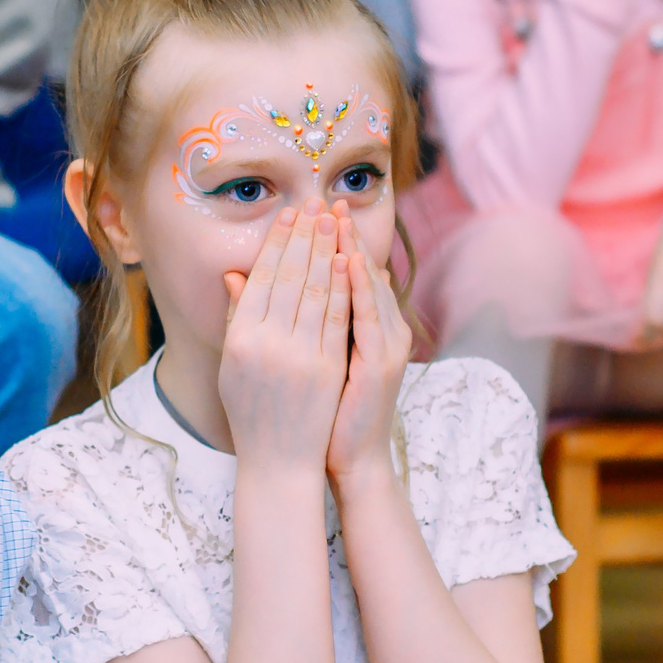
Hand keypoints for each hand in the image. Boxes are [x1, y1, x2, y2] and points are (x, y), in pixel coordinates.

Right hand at [218, 206, 351, 474]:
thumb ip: (238, 317)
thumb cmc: (253, 410)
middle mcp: (263, 343)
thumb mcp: (235, 364)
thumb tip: (235, 274)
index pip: (261, 278)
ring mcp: (296, 356)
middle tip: (314, 203)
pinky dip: (341, 287)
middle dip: (303, 237)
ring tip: (332, 220)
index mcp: (238, 339)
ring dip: (324, 251)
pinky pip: (335, 318)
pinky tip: (346, 261)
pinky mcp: (326, 368)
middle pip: (287, 276)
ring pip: (313, 291)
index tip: (289, 215)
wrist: (278, 461)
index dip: (277, 243)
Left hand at [326, 212, 411, 486]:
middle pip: (363, 274)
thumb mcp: (314, 360)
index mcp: (369, 330)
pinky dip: (358, 289)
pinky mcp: (381, 363)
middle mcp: (385, 331)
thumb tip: (275, 287)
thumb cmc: (329, 414)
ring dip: (352, 251)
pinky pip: (369, 317)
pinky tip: (345, 264)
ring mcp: (387, 346)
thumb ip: (302, 323)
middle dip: (344, 237)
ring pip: (369, 288)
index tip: (316, 213)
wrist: (352, 460)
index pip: (351, 277)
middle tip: (329, 202)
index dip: (336, 243)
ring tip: (336, 220)